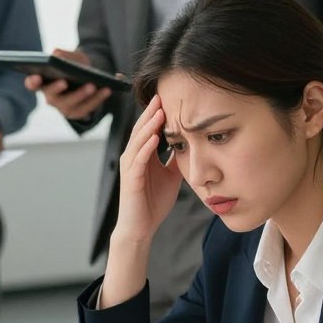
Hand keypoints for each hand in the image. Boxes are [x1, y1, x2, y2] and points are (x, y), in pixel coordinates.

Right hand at [24, 48, 110, 121]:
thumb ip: (64, 54)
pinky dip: (97, 99)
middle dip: (56, 89)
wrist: (90, 77)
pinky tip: (106, 89)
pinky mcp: (77, 113)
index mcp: (44, 82)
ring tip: (92, 85)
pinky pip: (86, 108)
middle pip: (51, 96)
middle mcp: (50, 97)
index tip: (36, 76)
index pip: (32, 84)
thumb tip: (56, 53)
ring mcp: (63, 107)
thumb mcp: (72, 56)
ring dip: (81, 95)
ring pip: (69, 104)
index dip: (32, 82)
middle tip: (64, 82)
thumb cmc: (75, 65)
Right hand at [111, 95, 182, 245]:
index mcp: (142, 155)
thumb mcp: (171, 176)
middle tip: (161, 94)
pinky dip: (146, 147)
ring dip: (148, 126)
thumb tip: (191, 144)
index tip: (170, 97)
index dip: (158, 113)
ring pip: (138, 141)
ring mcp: (130, 168)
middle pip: (141, 129)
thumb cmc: (153, 202)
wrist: (141, 228)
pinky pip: (138, 160)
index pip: (149, 128)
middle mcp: (133, 157)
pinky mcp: (130, 180)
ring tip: (160, 111)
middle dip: (151, 112)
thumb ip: (176, 159)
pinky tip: (155, 137)